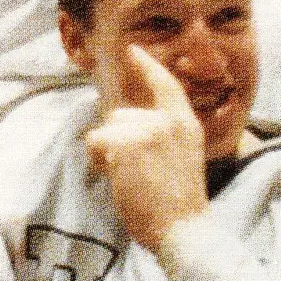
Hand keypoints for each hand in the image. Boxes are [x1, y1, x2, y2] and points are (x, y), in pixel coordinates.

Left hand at [84, 45, 209, 250]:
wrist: (183, 230)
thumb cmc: (180, 203)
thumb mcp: (182, 156)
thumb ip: (162, 134)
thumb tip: (125, 123)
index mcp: (185, 124)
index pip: (166, 86)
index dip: (148, 66)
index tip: (134, 51)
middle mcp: (167, 121)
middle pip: (120, 114)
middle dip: (118, 140)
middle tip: (141, 173)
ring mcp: (146, 131)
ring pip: (105, 131)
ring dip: (108, 154)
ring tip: (133, 179)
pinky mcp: (125, 144)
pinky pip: (95, 144)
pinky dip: (101, 163)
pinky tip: (122, 180)